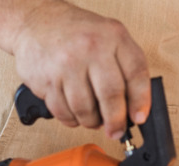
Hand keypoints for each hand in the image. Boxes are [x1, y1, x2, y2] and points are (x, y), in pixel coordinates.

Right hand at [11, 1, 150, 138]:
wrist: (37, 21)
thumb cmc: (77, 33)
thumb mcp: (110, 37)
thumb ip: (126, 67)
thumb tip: (134, 108)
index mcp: (113, 37)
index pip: (136, 73)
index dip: (140, 101)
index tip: (139, 118)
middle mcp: (90, 48)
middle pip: (111, 96)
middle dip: (116, 121)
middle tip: (116, 131)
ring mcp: (66, 65)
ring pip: (85, 110)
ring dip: (91, 121)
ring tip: (93, 118)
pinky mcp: (45, 80)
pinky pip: (62, 112)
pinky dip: (71, 119)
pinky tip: (74, 112)